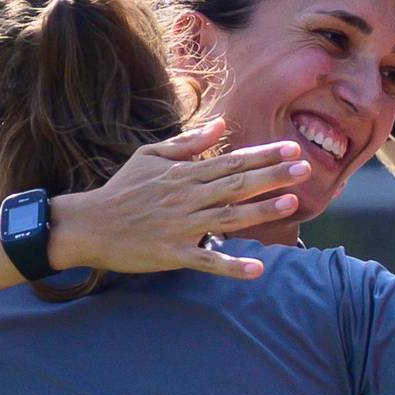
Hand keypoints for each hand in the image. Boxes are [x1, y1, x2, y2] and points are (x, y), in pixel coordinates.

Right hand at [47, 119, 307, 277]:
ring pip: (228, 218)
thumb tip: (220, 126)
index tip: (292, 149)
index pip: (231, 161)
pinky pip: (207, 261)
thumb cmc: (122, 190)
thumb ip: (188, 143)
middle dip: (273, 176)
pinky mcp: (173, 254)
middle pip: (237, 185)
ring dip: (261, 210)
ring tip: (292, 202)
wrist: (89, 225)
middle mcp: (187, 197)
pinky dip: (232, 265)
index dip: (263, 156)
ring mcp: (181, 227)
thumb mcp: (150, 156)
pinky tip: (257, 268)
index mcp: (183, 174)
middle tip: (305, 169)